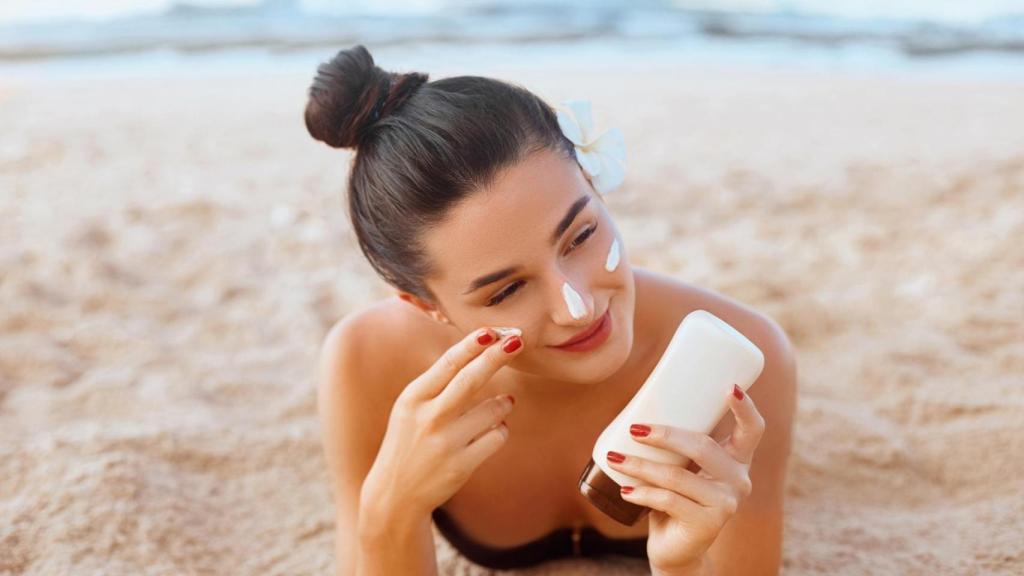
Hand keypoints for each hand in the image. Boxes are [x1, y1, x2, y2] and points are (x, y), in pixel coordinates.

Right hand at [359, 327, 523, 521]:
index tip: (492, 330)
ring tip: (500, 405)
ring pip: (493, 410)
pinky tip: (490, 433)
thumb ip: (438, 383)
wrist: (395, 493)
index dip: (472, 345)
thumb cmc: (409, 440)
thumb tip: (480, 351)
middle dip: (496, 357)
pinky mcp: (461, 465)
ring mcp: (445, 443)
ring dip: (503, 404)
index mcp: (413, 398)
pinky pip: (498, 436)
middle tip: (518, 340)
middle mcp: (428, 418)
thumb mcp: (410, 408)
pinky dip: (500, 430)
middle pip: (471, 380)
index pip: (448, 364)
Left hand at [605, 384, 765, 574]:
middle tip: (635, 429)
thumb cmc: (676, 497)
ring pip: (678, 475)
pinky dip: (642, 493)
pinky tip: (625, 490)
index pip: (753, 430)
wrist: (676, 547)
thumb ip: (676, 444)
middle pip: (703, 447)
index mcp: (737, 459)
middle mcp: (740, 481)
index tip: (730, 387)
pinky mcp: (707, 525)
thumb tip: (638, 411)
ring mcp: (726, 504)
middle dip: (665, 435)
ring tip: (615, 458)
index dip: (746, 408)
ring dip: (641, 466)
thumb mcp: (681, 466)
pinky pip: (668, 500)